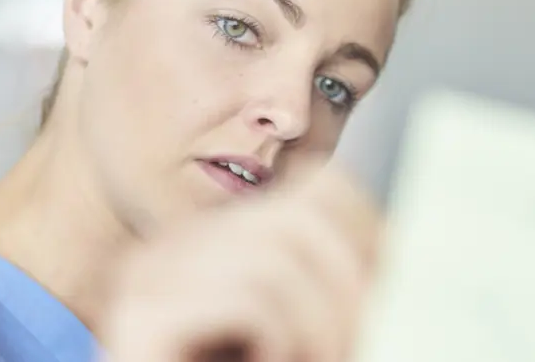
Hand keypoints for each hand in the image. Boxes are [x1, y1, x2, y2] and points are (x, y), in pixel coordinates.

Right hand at [98, 168, 383, 361]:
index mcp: (211, 245)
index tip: (385, 298)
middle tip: (347, 352)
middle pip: (301, 220)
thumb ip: (326, 289)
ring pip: (278, 260)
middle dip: (347, 294)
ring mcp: (145, 280)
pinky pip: (251, 299)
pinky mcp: (139, 318)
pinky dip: (283, 346)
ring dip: (318, 332)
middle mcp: (170, 250)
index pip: (317, 189)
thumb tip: (395, 234)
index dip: (371, 239)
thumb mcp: (302, 340)